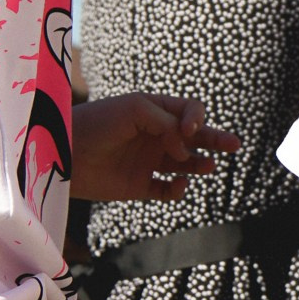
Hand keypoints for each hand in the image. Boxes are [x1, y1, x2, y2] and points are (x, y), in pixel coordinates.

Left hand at [69, 93, 237, 201]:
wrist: (63, 154)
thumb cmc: (98, 123)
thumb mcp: (136, 109)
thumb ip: (168, 121)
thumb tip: (187, 143)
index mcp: (154, 111)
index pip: (188, 111)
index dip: (196, 118)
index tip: (188, 129)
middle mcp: (155, 135)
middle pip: (194, 138)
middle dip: (214, 139)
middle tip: (234, 145)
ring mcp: (148, 161)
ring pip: (185, 165)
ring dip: (200, 165)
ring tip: (208, 167)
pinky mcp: (139, 186)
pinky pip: (167, 190)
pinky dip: (178, 190)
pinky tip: (178, 186)